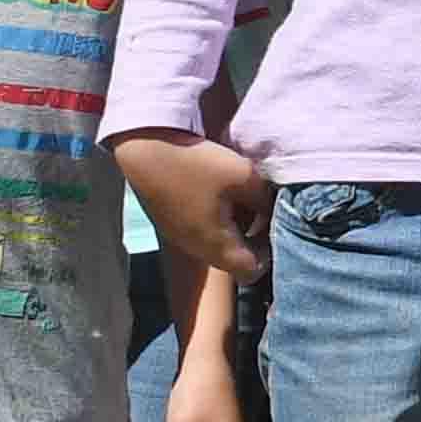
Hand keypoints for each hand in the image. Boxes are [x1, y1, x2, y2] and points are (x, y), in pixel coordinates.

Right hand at [118, 132, 272, 283]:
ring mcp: (181, 237)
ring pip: (219, 242)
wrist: (145, 149)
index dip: (270, 253)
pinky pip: (201, 229)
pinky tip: (215, 188)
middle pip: (236, 258)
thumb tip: (275, 210)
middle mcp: (198, 250)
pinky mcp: (171, 222)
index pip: (254, 272)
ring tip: (238, 194)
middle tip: (260, 206)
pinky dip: (214, 215)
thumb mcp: (246, 178)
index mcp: (219, 247)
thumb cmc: (198, 166)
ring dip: (234, 224)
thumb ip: (267, 201)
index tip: (274, 225)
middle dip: (254, 236)